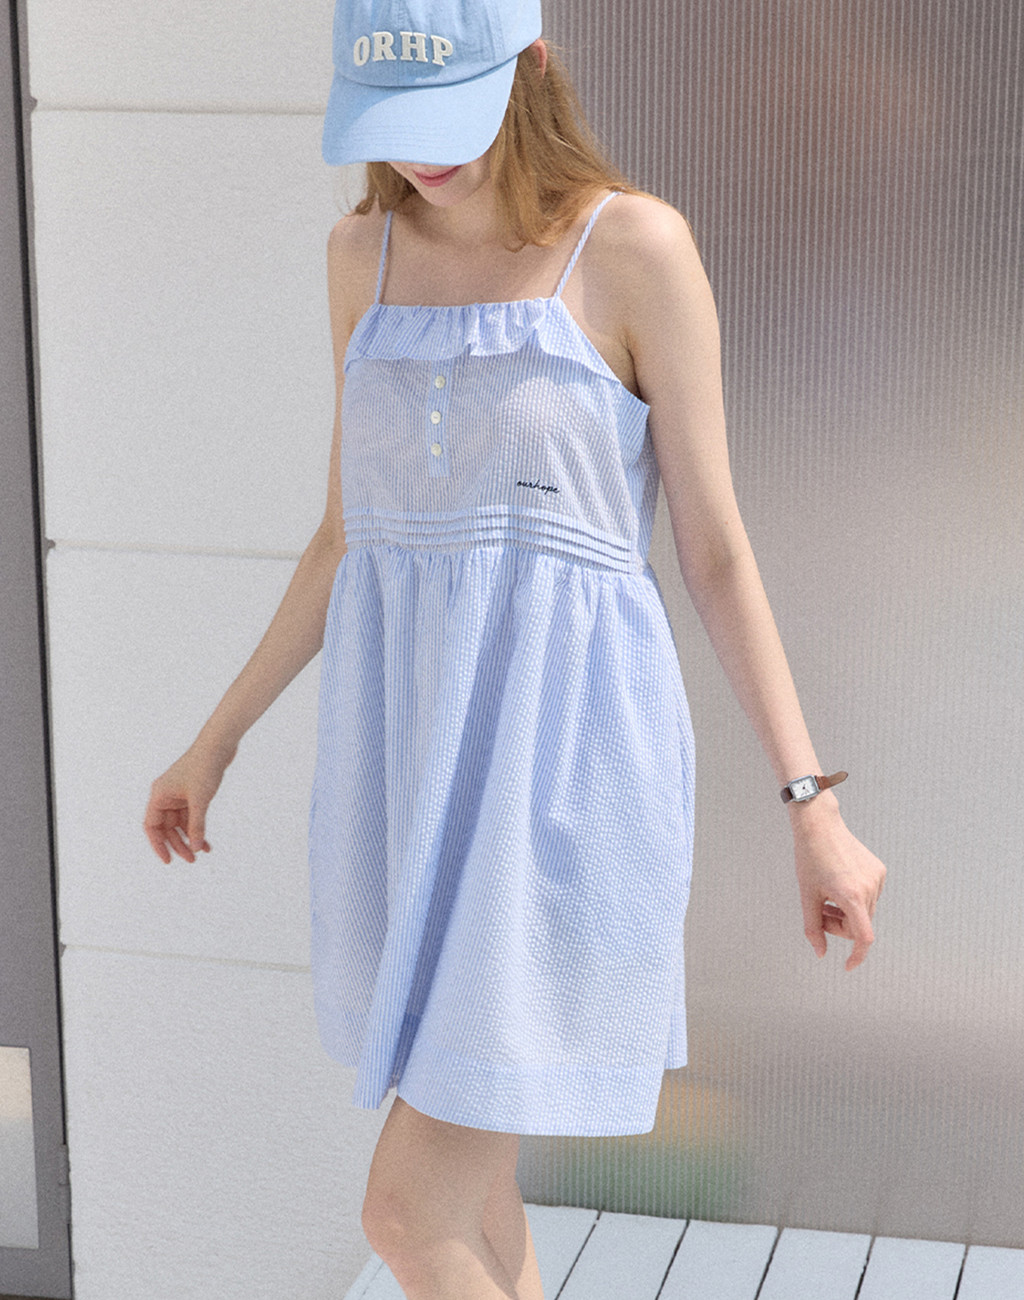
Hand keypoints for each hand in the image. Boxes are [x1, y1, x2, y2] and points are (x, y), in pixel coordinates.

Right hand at [143, 739, 235, 863]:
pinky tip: (207, 841)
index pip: (152, 826)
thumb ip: (197, 825)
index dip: (158, 845)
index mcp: (159, 795)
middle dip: (178, 844)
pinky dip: (198, 828)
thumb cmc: (205, 767)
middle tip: (192, 860)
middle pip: (166, 828)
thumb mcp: (200, 800)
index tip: (168, 860)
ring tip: (202, 852)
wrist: (218, 745)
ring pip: (180, 823)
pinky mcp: (192, 793)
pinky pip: (191, 816)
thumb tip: (196, 847)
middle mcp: (166, 796)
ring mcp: (179, 795)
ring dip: (190, 837)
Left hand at [790, 796, 885, 970]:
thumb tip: (820, 954)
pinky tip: (837, 883)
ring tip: (825, 898)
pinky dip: (854, 900)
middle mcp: (869, 888)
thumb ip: (813, 928)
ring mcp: (877, 878)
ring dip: (845, 913)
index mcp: (851, 895)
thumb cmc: (809, 858)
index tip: (847, 966)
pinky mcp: (879, 870)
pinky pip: (868, 897)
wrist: (820, 825)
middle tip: (818, 914)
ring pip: (864, 912)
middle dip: (839, 926)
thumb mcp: (806, 895)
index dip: (857, 956)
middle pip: (859, 925)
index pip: (863, 937)